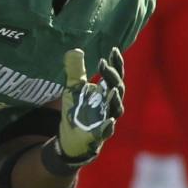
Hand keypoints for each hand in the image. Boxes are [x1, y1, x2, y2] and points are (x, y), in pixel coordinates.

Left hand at [54, 47, 124, 165]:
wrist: (70, 138)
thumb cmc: (76, 111)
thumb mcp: (73, 89)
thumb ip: (75, 71)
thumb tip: (75, 50)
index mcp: (106, 92)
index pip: (115, 76)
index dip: (116, 64)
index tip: (113, 50)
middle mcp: (110, 105)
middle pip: (117, 89)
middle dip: (112, 76)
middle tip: (104, 64)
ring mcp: (106, 120)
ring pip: (116, 109)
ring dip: (115, 99)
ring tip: (113, 89)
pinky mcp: (99, 135)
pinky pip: (106, 131)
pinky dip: (108, 126)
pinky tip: (108, 121)